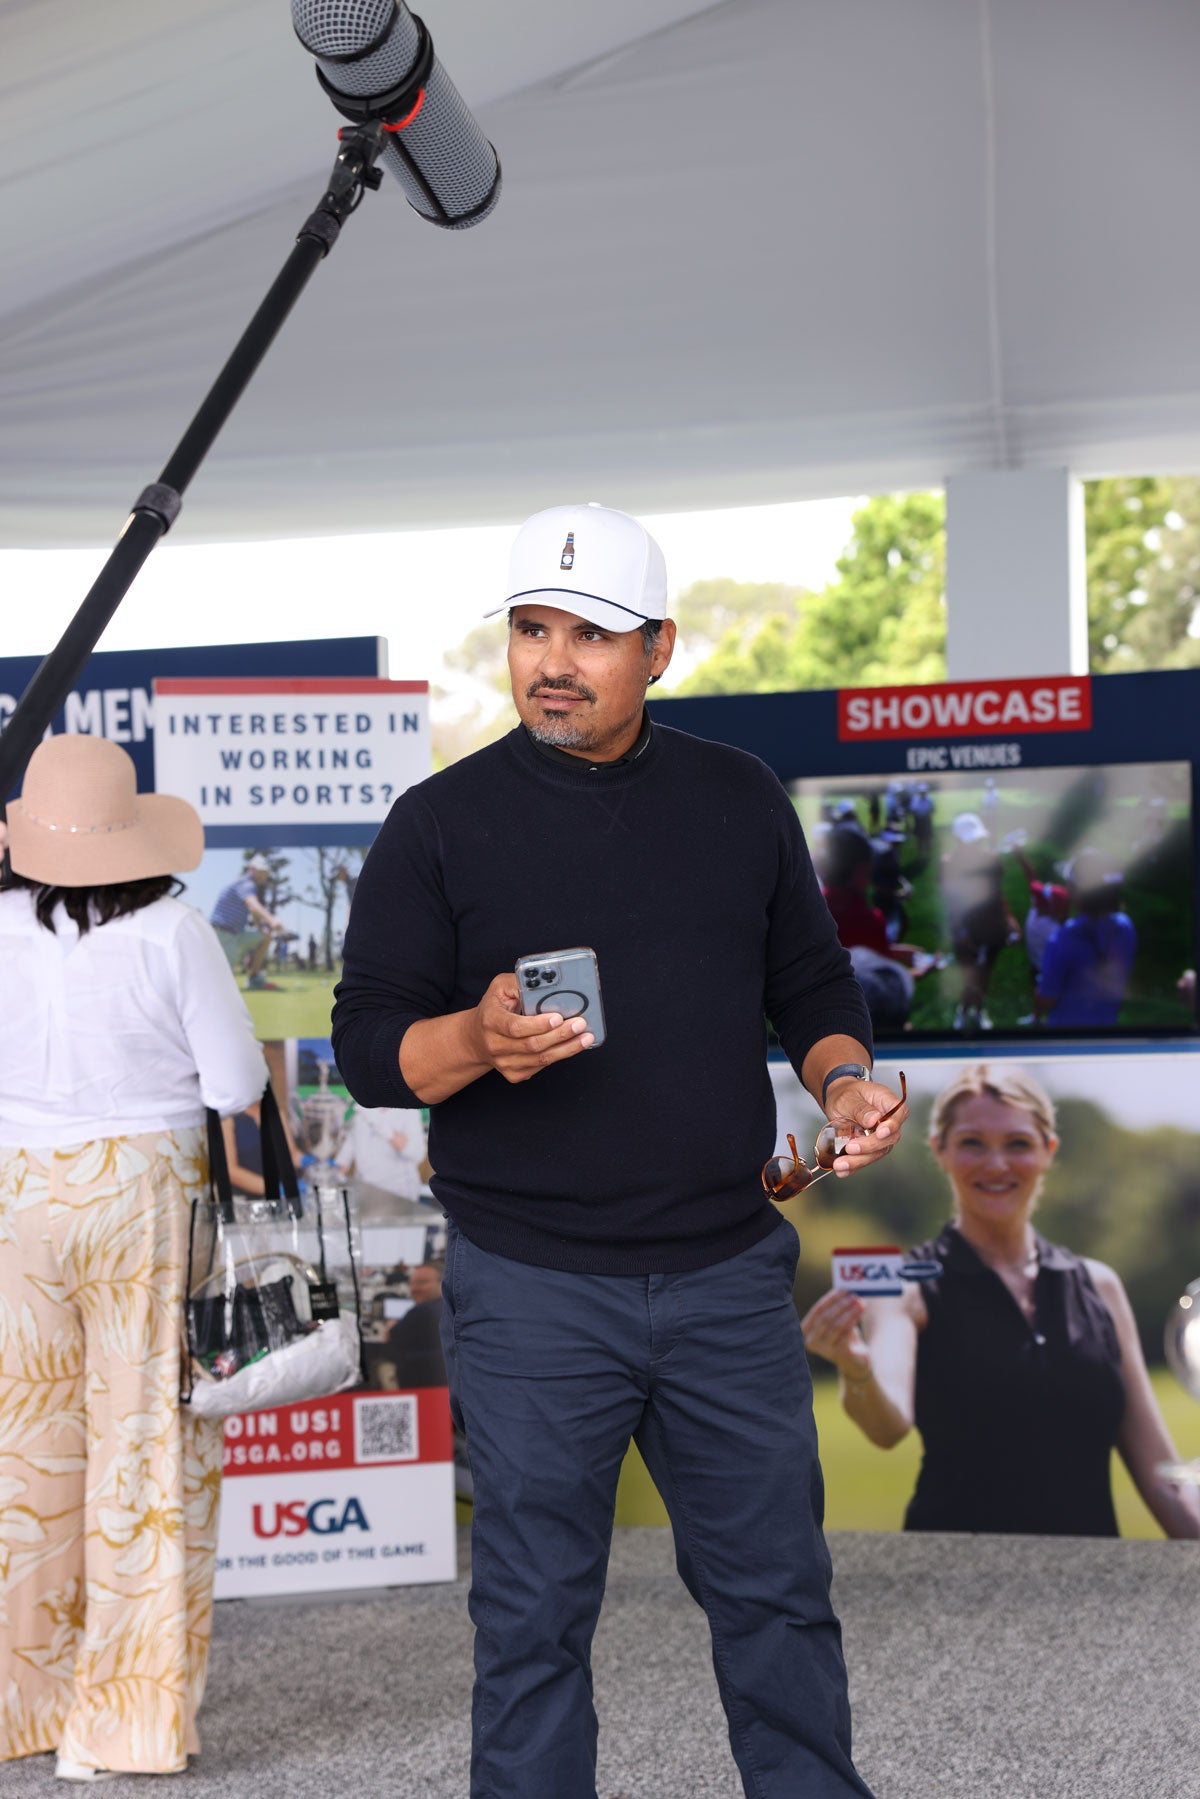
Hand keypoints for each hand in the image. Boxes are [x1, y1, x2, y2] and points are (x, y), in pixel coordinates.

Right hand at [470, 972, 593, 1083]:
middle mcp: (494, 1045)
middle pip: (532, 1045)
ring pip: (541, 1059)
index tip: (558, 1017)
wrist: (478, 1037)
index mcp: (490, 1020)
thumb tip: (545, 981)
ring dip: (566, 1048)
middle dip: (560, 1035)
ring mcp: (504, 1063)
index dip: (538, 1024)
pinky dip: (560, 1056)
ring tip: (585, 1037)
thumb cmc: (494, 1008)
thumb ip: (520, 982)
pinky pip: (541, 1066)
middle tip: (580, 1024)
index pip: (515, 1027)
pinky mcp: (514, 1074)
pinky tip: (572, 1046)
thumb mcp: (500, 987)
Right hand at [799, 1290, 871, 1379]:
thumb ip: (835, 1308)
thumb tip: (845, 1289)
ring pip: (836, 1325)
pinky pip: (846, 1333)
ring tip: (859, 1302)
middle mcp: (811, 1341)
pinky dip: (854, 1319)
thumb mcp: (834, 1321)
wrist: (853, 1360)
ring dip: (849, 1311)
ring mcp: (824, 1349)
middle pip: (825, 1318)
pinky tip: (860, 1311)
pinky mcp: (838, 1353)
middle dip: (840, 1305)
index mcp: (805, 1330)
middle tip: (853, 1295)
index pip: (816, 1311)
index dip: (830, 1299)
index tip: (842, 1289)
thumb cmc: (841, 1335)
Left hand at [823, 1075, 907, 1174]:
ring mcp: (880, 1137)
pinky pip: (865, 1159)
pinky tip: (842, 1171)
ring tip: (840, 1164)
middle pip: (889, 1138)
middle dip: (870, 1146)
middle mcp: (888, 1121)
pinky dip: (853, 1167)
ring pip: (877, 1152)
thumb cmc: (846, 1094)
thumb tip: (874, 1119)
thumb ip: (861, 1108)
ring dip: (859, 1161)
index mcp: (887, 1102)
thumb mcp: (849, 1097)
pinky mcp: (870, 1149)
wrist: (838, 1101)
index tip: (880, 1133)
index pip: (900, 1113)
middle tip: (850, 1147)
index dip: (893, 1125)